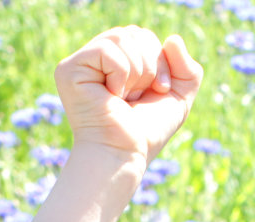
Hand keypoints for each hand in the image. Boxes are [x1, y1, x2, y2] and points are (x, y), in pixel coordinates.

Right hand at [53, 26, 202, 168]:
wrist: (124, 155)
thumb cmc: (146, 132)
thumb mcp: (178, 98)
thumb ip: (187, 68)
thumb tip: (172, 39)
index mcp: (115, 62)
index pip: (143, 36)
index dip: (160, 60)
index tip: (158, 91)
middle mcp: (95, 60)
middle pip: (133, 33)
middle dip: (149, 65)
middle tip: (138, 97)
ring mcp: (79, 64)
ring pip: (121, 37)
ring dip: (136, 72)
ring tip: (125, 97)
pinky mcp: (68, 70)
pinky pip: (107, 50)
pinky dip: (121, 74)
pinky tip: (112, 96)